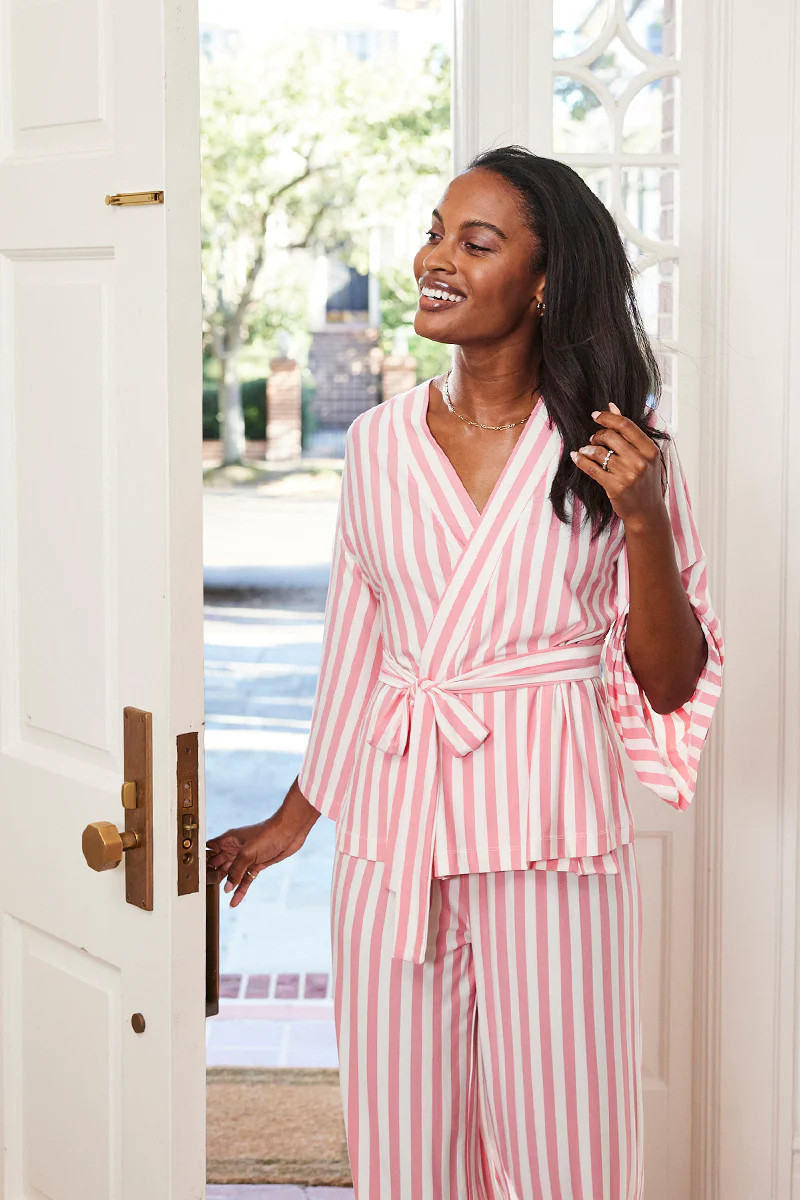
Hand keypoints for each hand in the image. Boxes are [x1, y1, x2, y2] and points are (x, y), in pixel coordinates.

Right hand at [206, 811, 307, 906]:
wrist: (290, 832)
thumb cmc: (268, 834)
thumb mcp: (247, 853)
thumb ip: (235, 870)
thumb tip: (227, 886)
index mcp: (230, 839)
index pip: (211, 848)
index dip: (203, 858)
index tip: (195, 870)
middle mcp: (236, 848)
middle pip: (220, 863)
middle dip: (213, 873)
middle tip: (203, 887)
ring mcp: (247, 857)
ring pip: (233, 873)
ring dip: (227, 884)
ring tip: (217, 896)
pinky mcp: (257, 865)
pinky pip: (245, 879)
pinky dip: (240, 890)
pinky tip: (234, 901)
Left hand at [569, 402, 665, 530]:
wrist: (646, 511)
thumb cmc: (645, 481)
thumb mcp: (645, 456)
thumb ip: (630, 432)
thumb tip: (612, 406)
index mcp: (650, 450)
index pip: (626, 425)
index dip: (607, 418)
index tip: (595, 415)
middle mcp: (640, 461)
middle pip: (610, 436)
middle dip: (597, 435)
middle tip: (593, 439)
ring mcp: (628, 475)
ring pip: (598, 452)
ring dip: (588, 448)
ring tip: (586, 450)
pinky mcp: (615, 487)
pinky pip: (591, 468)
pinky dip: (581, 460)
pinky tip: (576, 456)